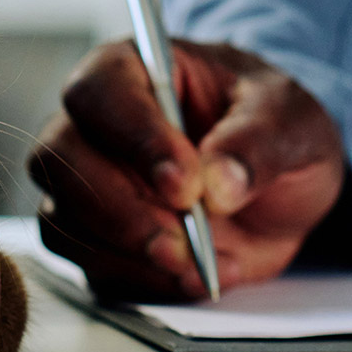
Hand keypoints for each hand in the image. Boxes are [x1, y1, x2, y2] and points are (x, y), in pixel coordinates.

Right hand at [29, 40, 345, 299]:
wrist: (283, 185)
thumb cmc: (276, 127)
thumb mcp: (293, 120)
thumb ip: (258, 142)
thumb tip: (219, 181)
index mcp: (133, 68)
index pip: (100, 92)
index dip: (134, 138)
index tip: (185, 185)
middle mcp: (95, 124)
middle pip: (59, 159)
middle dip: (120, 211)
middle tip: (182, 242)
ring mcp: (89, 185)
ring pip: (62, 221)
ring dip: (131, 254)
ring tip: (204, 262)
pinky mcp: (99, 241)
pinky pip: (93, 268)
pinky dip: (145, 282)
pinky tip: (199, 276)